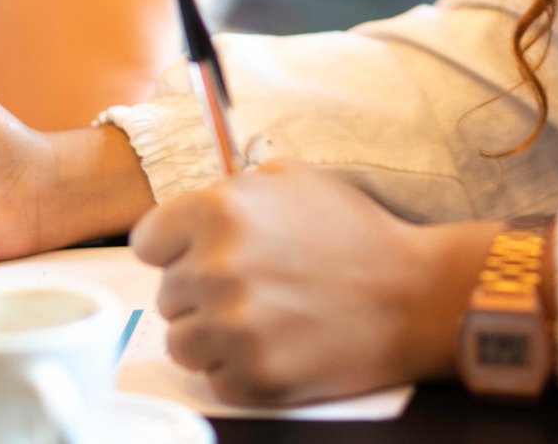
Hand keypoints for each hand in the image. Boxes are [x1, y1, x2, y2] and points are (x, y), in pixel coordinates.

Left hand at [131, 159, 497, 405]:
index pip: (146, 242)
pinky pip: (216, 379)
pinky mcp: (254, 378)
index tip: (199, 255)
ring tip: (263, 319)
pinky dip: (241, 369)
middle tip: (254, 286)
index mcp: (219, 211)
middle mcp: (217, 269)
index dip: (175, 249)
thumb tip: (195, 204)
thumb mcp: (295, 178)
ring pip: (182, 343)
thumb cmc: (356, 234)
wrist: (412, 295)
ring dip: (214, 335)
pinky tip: (279, 344)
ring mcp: (234, 328)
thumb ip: (234, 187)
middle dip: (202, 292)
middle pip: (166, 295)